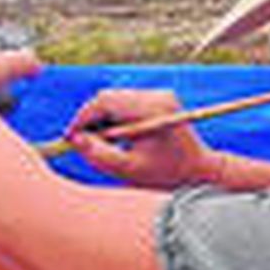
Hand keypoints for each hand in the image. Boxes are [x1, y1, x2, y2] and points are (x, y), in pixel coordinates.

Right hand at [64, 89, 220, 188]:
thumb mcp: (127, 169)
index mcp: (152, 111)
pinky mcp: (159, 98)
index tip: (70, 138)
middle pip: (107, 97)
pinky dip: (114, 117)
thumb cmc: (165, 174)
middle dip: (90, 118)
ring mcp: (160, 94)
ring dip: (101, 118)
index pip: (104, 102)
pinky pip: (125, 101)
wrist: (198, 170)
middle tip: (83, 142)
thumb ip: (98, 154)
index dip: (82, 119)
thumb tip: (74, 139)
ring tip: (103, 143)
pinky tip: (117, 137)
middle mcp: (157, 96)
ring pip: (114, 98)